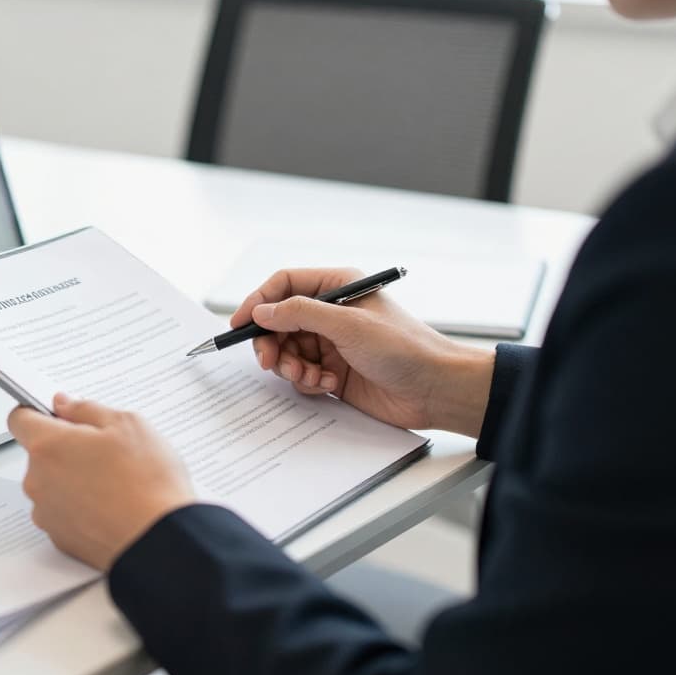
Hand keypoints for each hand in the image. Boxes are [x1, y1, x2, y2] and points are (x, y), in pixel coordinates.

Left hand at [7, 393, 195, 570]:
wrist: (159, 539)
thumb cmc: (147, 482)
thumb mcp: (126, 424)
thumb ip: (86, 409)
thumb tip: (64, 405)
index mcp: (48, 446)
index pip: (20, 419)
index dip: (40, 412)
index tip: (61, 415)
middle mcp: (37, 481)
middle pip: (40, 454)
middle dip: (66, 448)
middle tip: (105, 451)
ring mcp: (46, 513)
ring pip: (52, 484)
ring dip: (73, 478)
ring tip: (114, 482)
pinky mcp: (60, 538)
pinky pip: (63, 511)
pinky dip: (81, 506)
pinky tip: (111, 505)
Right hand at [232, 268, 495, 436]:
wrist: (436, 390)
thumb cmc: (405, 348)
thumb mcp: (349, 325)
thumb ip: (300, 314)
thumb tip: (262, 311)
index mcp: (338, 287)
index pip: (285, 285)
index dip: (258, 302)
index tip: (239, 324)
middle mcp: (332, 312)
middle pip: (280, 322)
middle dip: (272, 343)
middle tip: (271, 362)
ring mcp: (332, 343)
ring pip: (288, 351)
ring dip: (292, 367)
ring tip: (312, 377)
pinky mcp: (335, 371)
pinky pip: (303, 374)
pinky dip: (309, 382)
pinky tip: (330, 385)